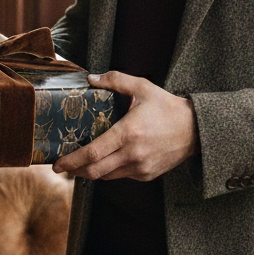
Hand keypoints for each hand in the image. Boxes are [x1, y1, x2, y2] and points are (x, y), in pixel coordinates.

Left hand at [53, 72, 197, 180]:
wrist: (196, 129)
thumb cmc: (167, 107)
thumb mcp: (142, 87)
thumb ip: (115, 80)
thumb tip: (90, 78)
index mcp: (128, 133)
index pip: (93, 153)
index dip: (72, 160)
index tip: (57, 163)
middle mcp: (133, 154)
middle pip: (95, 171)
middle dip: (74, 171)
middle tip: (61, 167)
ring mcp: (140, 167)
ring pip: (106, 176)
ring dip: (90, 172)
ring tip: (79, 164)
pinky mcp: (147, 175)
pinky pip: (120, 176)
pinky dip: (109, 171)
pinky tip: (104, 161)